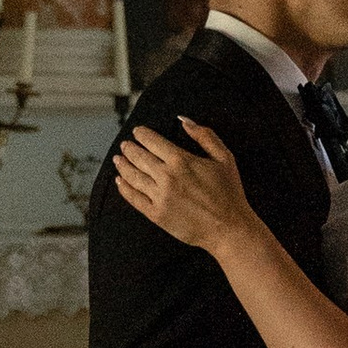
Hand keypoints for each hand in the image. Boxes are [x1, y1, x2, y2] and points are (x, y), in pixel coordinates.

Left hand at [113, 117, 256, 254]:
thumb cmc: (229, 193)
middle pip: (139, 157)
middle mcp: (166, 177)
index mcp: (181, 161)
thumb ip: (204, 136)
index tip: (137, 132)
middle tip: (124, 145)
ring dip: (123, 166)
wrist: (228, 228)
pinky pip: (134, 198)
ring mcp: (159, 196)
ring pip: (133, 176)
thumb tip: (184, 120)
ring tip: (118, 160)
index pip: (153, 141)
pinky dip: (124, 188)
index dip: (142, 134)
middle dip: (129, 148)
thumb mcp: (224, 158)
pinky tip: (120, 182)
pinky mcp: (156, 214)